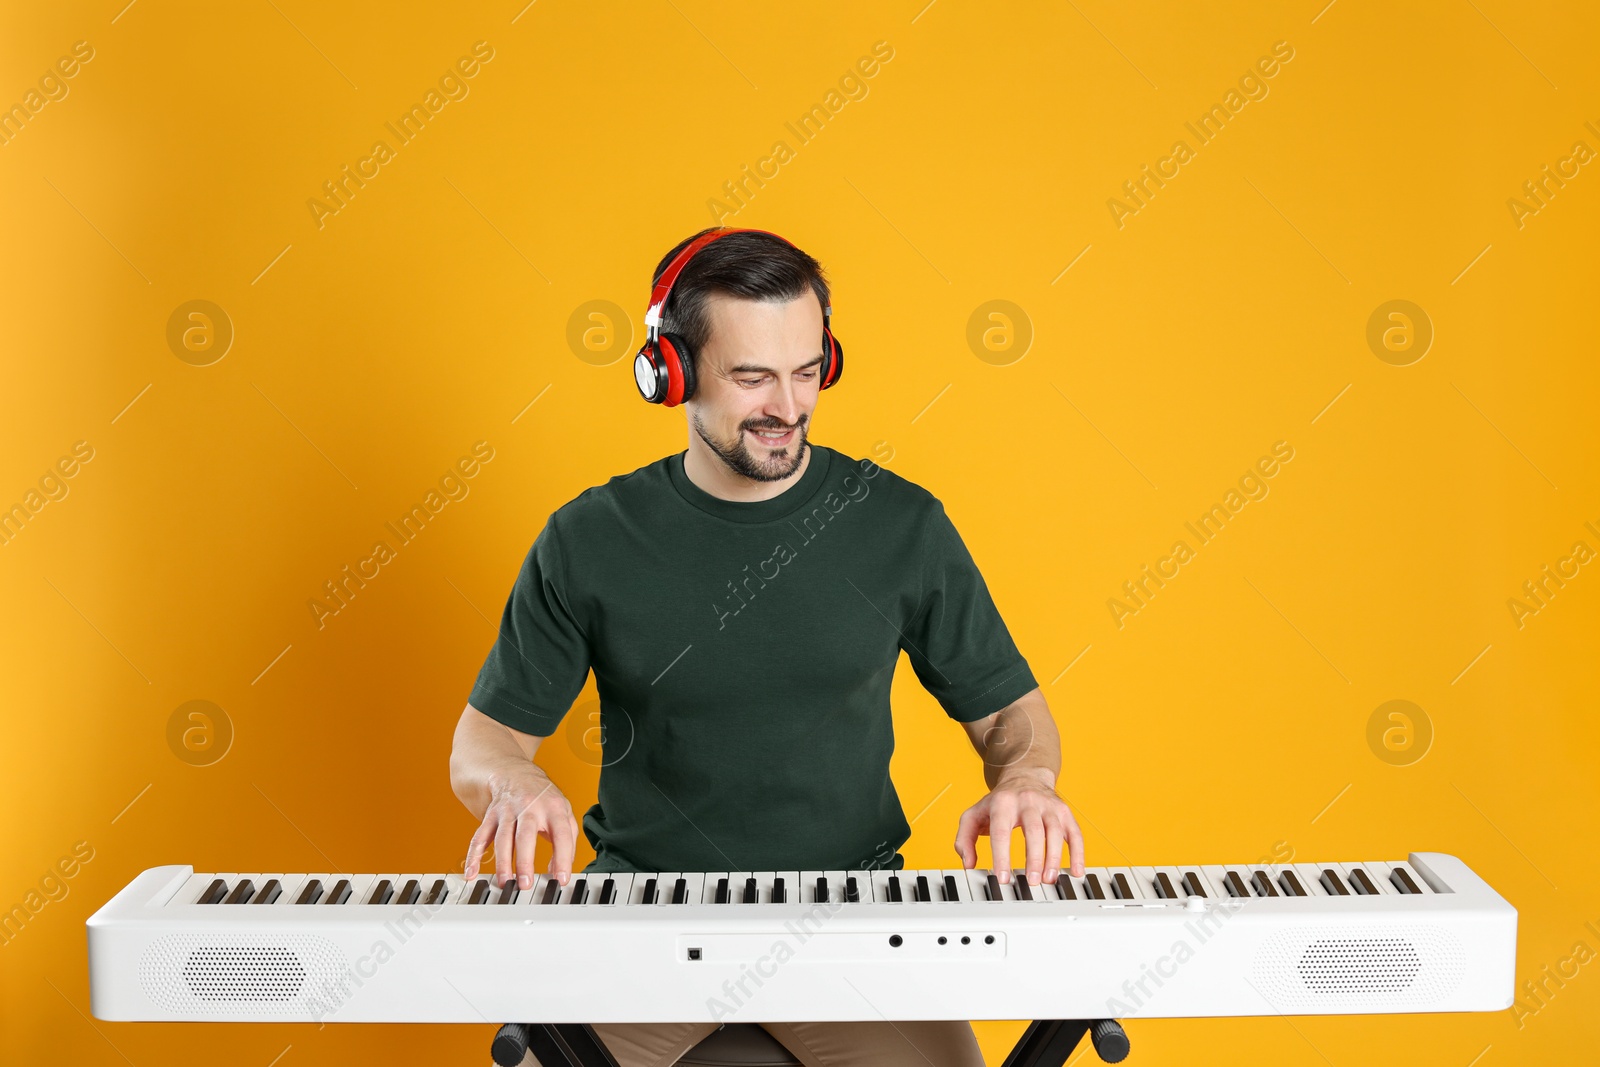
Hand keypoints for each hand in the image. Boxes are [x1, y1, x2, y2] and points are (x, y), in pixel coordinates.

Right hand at [462, 766, 577, 889]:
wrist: (516, 773)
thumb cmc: (544, 798)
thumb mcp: (565, 812)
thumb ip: (568, 841)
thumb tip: (559, 870)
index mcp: (553, 808)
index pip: (561, 835)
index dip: (562, 858)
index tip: (561, 879)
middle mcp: (530, 807)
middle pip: (525, 835)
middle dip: (525, 862)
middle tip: (525, 884)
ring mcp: (507, 811)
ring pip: (502, 838)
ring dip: (502, 862)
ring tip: (505, 882)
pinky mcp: (491, 816)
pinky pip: (480, 837)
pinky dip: (474, 856)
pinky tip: (472, 872)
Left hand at [953, 770, 1084, 884]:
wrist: (1024, 776)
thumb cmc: (998, 802)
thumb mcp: (974, 815)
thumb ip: (964, 839)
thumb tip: (968, 864)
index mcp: (1002, 803)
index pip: (1001, 831)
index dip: (1002, 856)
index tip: (1003, 878)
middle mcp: (1027, 801)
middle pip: (1034, 831)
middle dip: (1034, 858)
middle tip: (1032, 881)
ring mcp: (1048, 806)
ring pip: (1056, 831)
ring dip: (1054, 857)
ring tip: (1049, 879)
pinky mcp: (1064, 812)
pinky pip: (1075, 832)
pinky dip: (1078, 852)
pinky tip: (1076, 870)